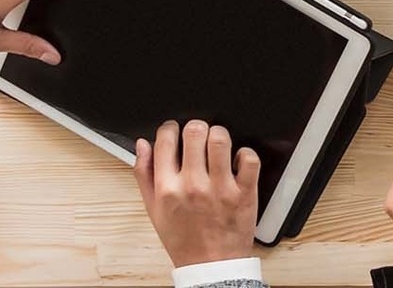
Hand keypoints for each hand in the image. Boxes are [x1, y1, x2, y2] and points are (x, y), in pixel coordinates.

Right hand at [135, 121, 260, 266]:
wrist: (211, 264)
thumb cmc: (183, 239)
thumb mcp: (154, 209)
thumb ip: (144, 174)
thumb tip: (142, 145)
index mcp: (167, 188)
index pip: (165, 140)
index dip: (169, 128)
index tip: (173, 130)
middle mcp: (193, 185)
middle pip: (194, 132)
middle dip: (195, 128)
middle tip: (197, 136)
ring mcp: (220, 188)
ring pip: (221, 139)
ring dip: (219, 135)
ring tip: (217, 144)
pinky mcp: (244, 192)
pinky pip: (249, 158)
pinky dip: (245, 154)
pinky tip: (237, 160)